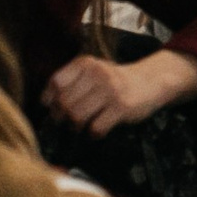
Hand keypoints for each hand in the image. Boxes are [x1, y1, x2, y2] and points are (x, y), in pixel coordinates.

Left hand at [43, 53, 182, 135]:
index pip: (56, 83)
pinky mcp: (121, 106)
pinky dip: (94, 133)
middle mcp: (97, 74)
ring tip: (83, 125)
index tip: (53, 108)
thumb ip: (71, 83)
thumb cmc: (115, 81)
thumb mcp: (93, 72)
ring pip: (76, 116)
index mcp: (86, 63)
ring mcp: (110, 90)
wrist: (151, 81)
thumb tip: (46, 106)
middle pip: (64, 103)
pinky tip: (99, 129)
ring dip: (76, 127)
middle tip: (68, 121)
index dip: (50, 100)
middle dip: (62, 118)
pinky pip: (96, 128)